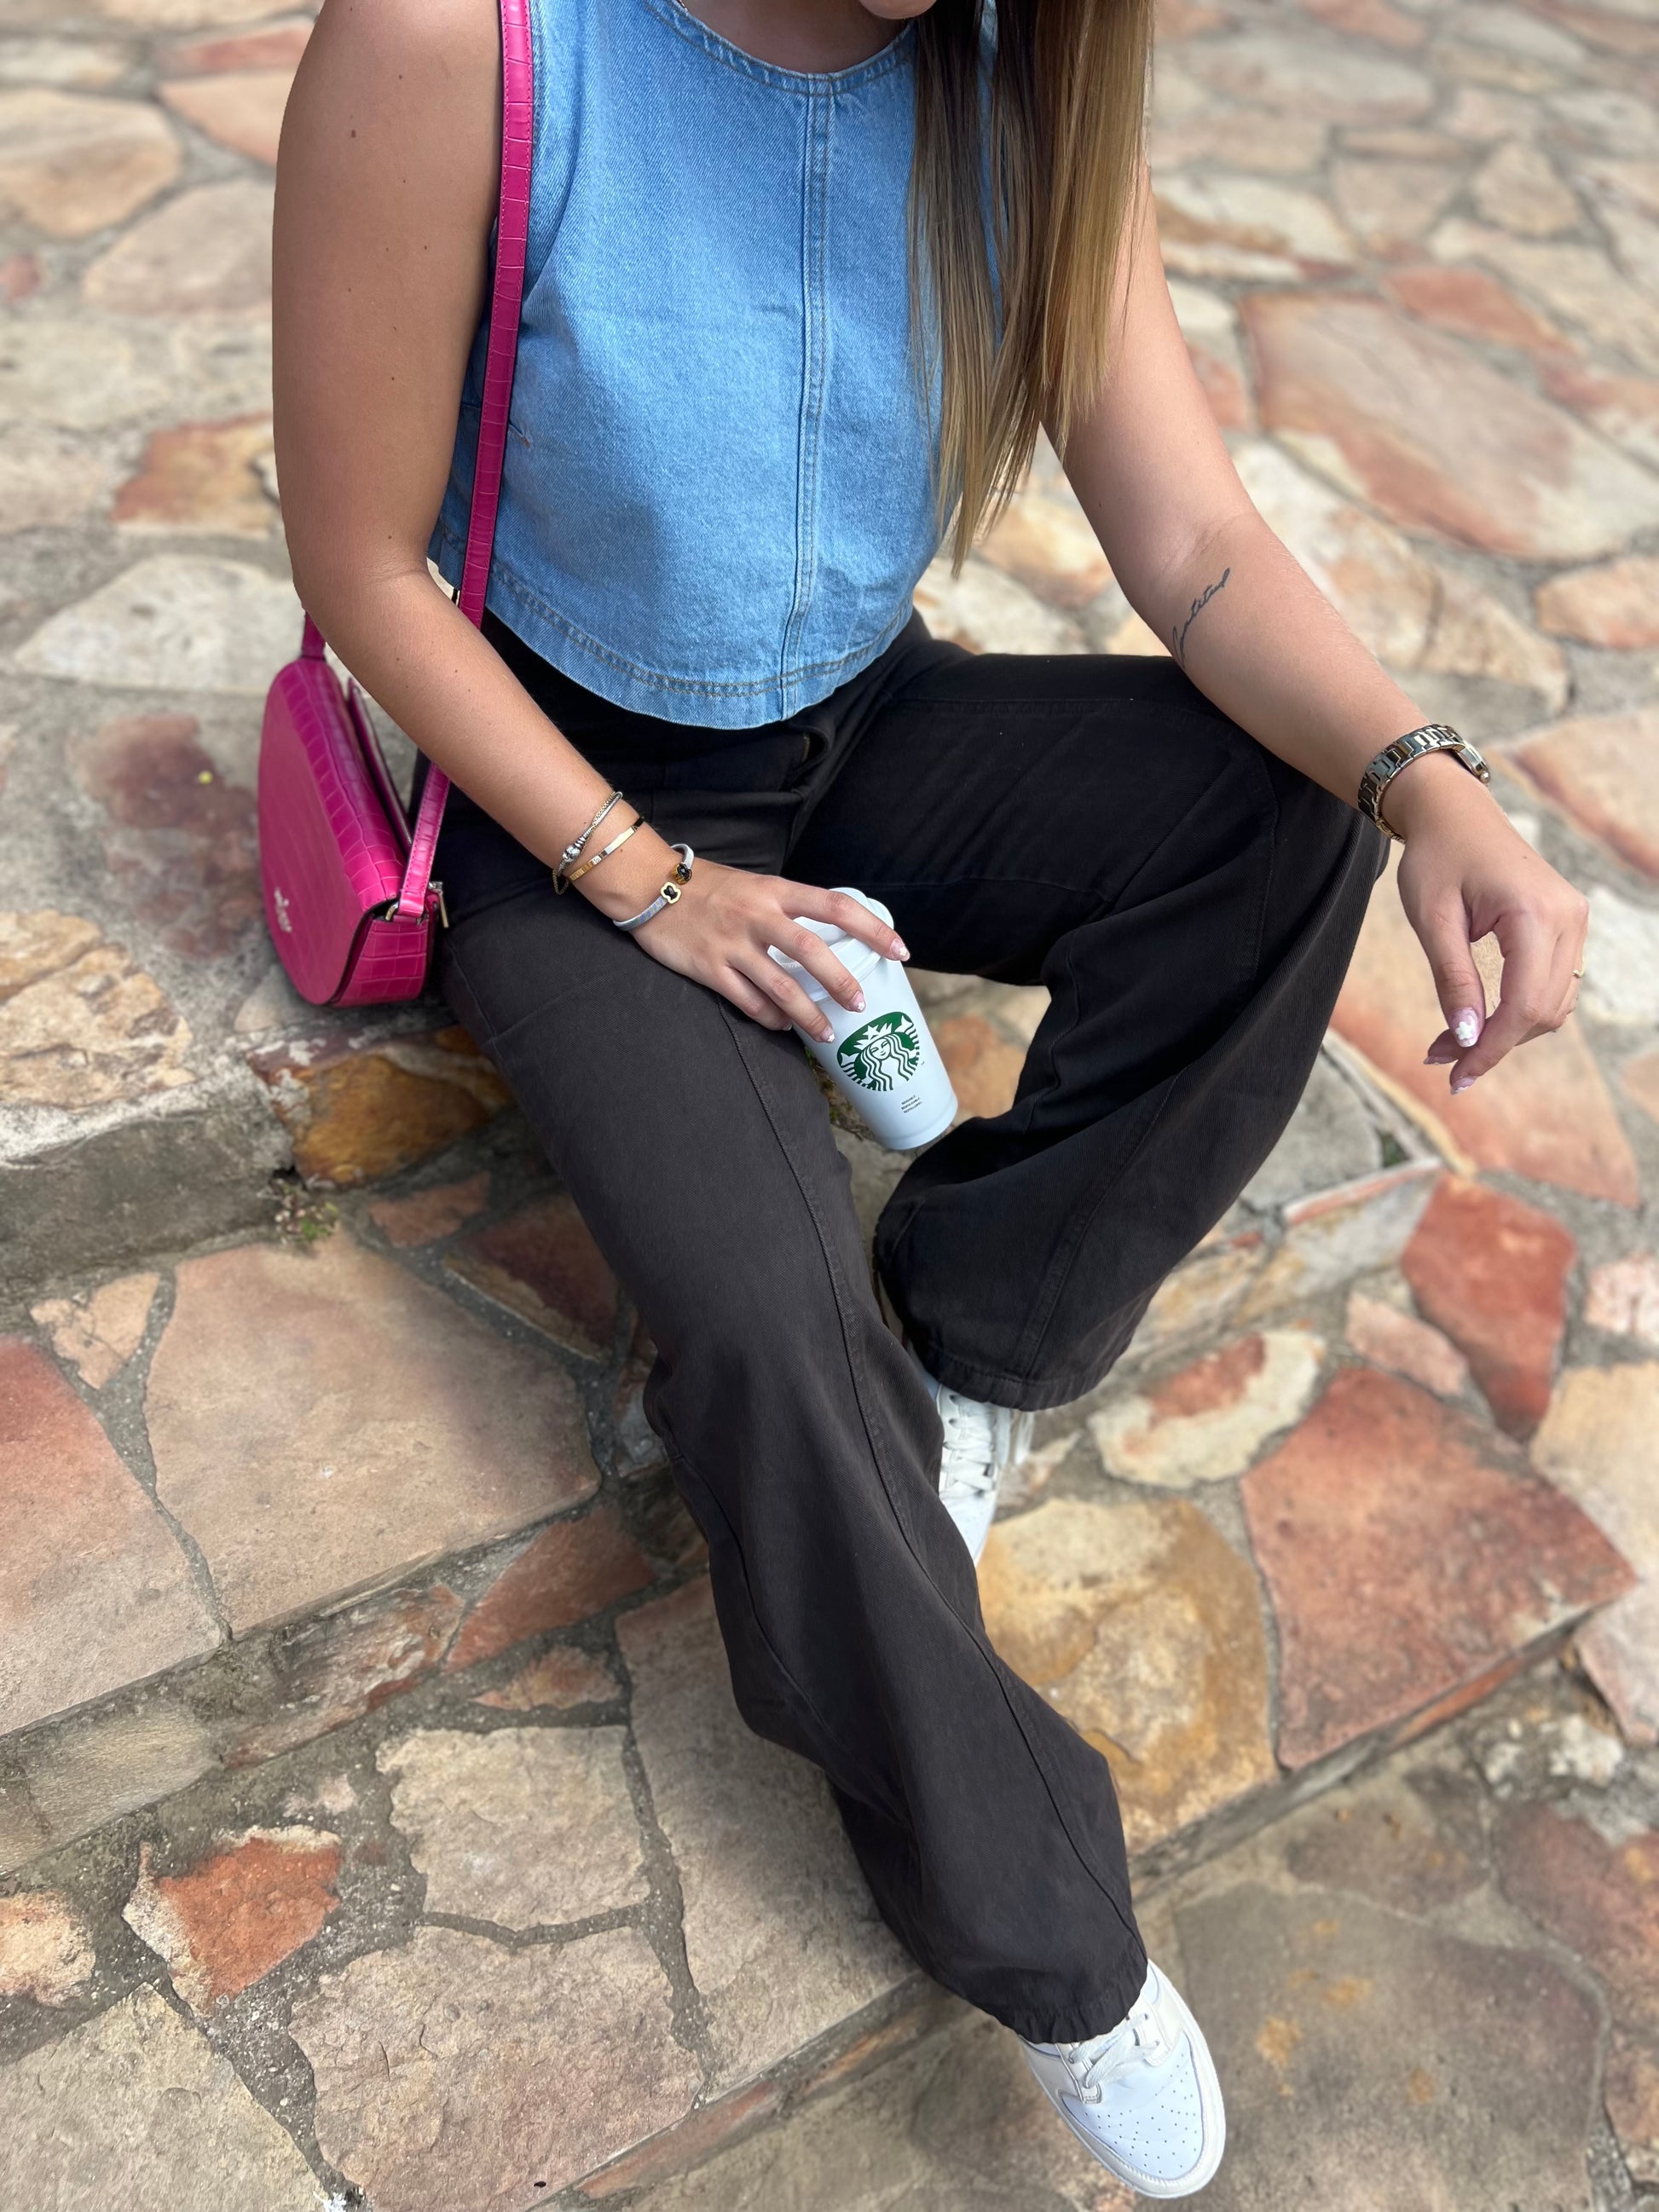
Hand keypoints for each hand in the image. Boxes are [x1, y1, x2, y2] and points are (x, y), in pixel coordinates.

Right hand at [583, 830, 907, 1041]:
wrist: (648, 885)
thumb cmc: (706, 886)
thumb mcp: (754, 885)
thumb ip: (786, 908)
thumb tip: (825, 937)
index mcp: (775, 890)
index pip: (836, 907)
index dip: (872, 929)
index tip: (900, 950)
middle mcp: (757, 916)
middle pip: (811, 951)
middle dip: (841, 982)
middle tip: (860, 1005)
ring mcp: (732, 944)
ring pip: (781, 986)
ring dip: (809, 1014)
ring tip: (827, 1033)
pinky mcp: (709, 968)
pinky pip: (748, 1001)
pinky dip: (771, 1018)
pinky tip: (784, 1026)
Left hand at [1388, 753, 1588, 1091]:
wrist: (1454, 814)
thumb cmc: (1436, 859)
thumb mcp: (1433, 921)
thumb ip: (1453, 980)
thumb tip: (1468, 1039)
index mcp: (1536, 914)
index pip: (1524, 1005)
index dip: (1491, 1049)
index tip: (1455, 1076)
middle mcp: (1569, 918)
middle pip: (1543, 1011)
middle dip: (1492, 1044)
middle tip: (1437, 1057)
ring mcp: (1575, 921)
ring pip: (1553, 1005)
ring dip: (1506, 1032)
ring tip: (1450, 1042)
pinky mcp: (1567, 926)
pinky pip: (1552, 985)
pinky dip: (1518, 1010)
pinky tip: (1478, 1019)